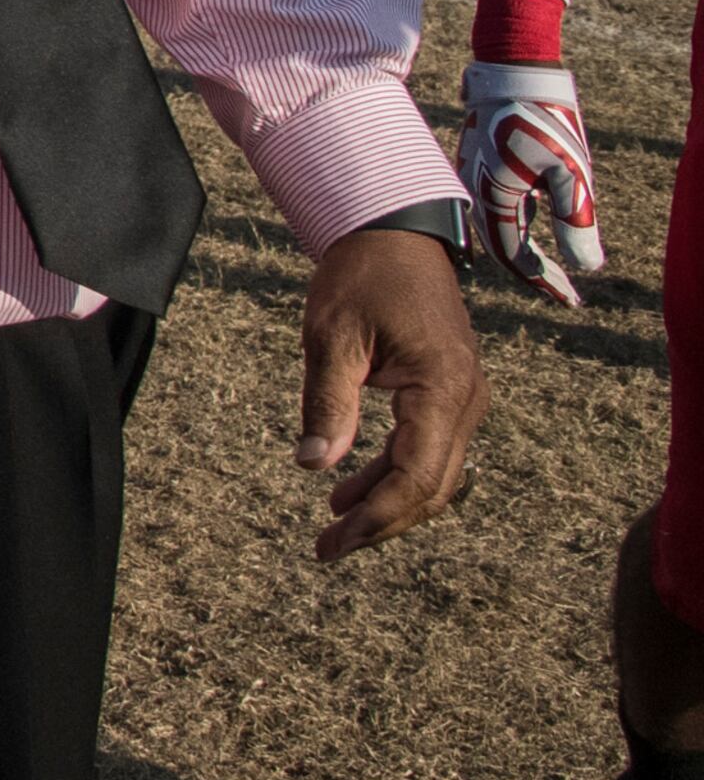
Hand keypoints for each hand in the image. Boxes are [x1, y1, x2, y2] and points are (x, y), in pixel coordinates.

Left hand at [296, 225, 485, 562]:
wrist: (395, 231)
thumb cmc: (361, 276)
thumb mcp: (332, 338)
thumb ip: (327, 402)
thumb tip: (314, 465)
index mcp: (441, 388)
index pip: (416, 476)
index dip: (377, 517)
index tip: (334, 542)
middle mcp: (465, 399)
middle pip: (431, 486)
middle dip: (382, 521)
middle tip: (328, 548)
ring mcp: (463, 396)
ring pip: (432, 472)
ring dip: (386, 501)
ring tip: (333, 525)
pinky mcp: (449, 391)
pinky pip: (427, 447)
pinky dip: (392, 471)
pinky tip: (347, 485)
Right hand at [458, 62, 601, 305]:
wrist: (510, 69)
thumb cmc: (544, 118)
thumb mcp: (571, 172)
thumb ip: (577, 221)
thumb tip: (588, 267)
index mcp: (495, 197)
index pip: (516, 256)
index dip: (545, 281)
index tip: (571, 299)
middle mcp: (476, 191)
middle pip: (501, 246)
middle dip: (533, 271)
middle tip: (564, 290)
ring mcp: (473, 175)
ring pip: (495, 225)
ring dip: (521, 247)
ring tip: (548, 266)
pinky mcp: (478, 161)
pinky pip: (493, 204)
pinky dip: (514, 222)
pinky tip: (532, 221)